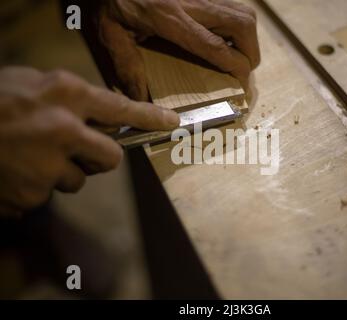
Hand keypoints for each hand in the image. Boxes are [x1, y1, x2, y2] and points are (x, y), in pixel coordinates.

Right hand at [0, 66, 178, 214]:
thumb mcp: (31, 84)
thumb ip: (68, 98)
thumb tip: (101, 114)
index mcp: (64, 95)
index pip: (122, 109)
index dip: (150, 118)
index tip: (171, 123)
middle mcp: (63, 130)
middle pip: (111, 159)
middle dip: (100, 159)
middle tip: (80, 151)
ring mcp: (47, 166)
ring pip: (76, 180)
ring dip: (59, 172)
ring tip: (27, 156)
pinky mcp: (31, 195)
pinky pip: (45, 195)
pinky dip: (33, 186)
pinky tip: (12, 170)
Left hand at [89, 0, 259, 100]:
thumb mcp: (110, 33)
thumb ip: (127, 65)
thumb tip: (140, 98)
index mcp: (170, 19)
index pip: (215, 45)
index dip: (236, 65)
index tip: (243, 81)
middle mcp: (192, 3)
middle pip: (242, 23)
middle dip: (251, 51)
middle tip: (243, 68)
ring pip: (243, 10)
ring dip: (248, 36)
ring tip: (239, 53)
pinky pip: (232, 3)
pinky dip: (237, 23)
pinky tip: (225, 35)